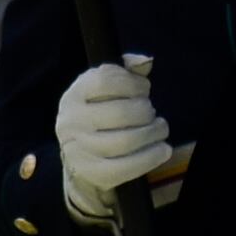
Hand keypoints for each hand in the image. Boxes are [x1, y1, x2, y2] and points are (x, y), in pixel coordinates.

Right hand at [54, 56, 173, 223]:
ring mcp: (79, 150)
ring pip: (126, 142)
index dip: (134, 83)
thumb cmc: (100, 111)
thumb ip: (126, 70)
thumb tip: (144, 62)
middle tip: (152, 113)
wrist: (80, 150)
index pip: (106, 81)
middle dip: (146, 111)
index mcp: (75, 94)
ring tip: (160, 129)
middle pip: (121, 113)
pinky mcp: (91, 172)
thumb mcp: (107, 86)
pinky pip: (126, 168)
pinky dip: (151, 157)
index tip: (144, 89)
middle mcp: (72, 121)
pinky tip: (162, 149)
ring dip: (153, 133)